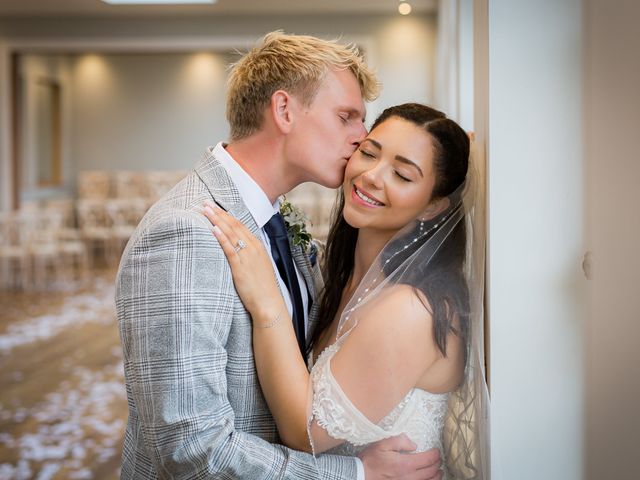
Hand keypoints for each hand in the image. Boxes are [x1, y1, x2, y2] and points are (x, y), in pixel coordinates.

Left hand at [203, 202, 282, 316]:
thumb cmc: (262, 288)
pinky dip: (221, 237)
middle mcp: (253, 248)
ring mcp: (247, 256)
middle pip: (234, 225)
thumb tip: (237, 251)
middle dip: (219, 212)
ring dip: (217, 220)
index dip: (227, 215)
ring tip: (205, 210)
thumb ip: (248, 256)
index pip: (240, 225)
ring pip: (230, 233)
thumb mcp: (258, 267)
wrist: (269, 304)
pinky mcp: (240, 267)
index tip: (215, 206)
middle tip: (205, 202)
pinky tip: (213, 228)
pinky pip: (229, 249)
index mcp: (258, 246)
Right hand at [359, 435, 442, 479]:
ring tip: (439, 472)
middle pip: (430, 472)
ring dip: (436, 477)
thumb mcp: (382, 444)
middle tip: (439, 459)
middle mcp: (408, 477)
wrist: (360, 475)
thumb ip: (399, 441)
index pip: (427, 459)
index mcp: (404, 464)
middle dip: (437, 464)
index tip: (436, 451)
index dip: (435, 455)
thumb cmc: (370, 459)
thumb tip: (414, 444)